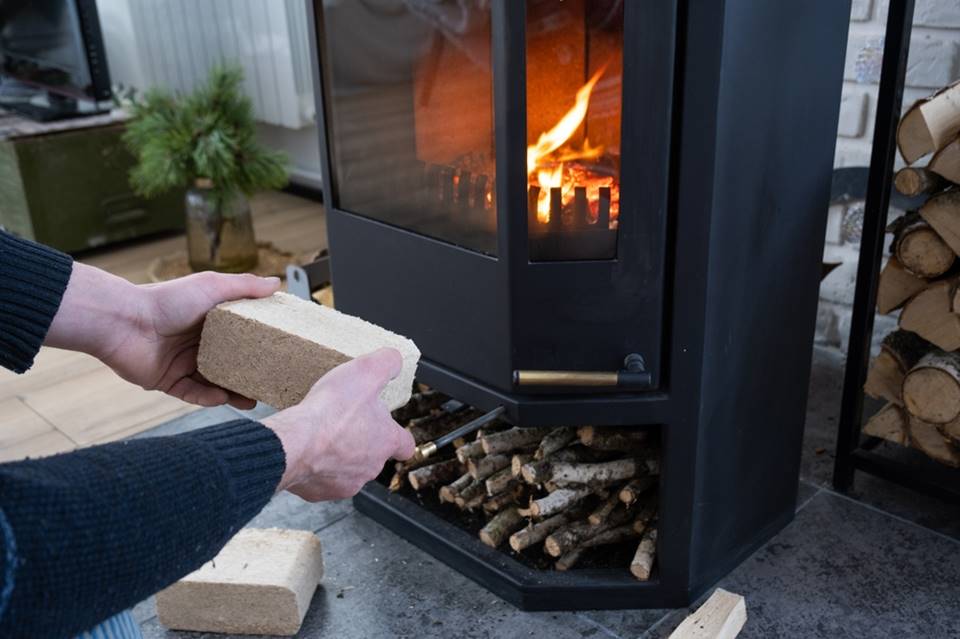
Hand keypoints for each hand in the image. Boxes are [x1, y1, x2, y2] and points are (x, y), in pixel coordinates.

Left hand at [46, 263, 279, 407]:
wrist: (124, 321)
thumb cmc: (166, 299)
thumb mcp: (212, 286)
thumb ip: (245, 286)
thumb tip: (276, 283)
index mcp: (209, 320)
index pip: (239, 336)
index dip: (258, 346)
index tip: (278, 353)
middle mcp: (197, 343)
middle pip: (229, 363)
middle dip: (249, 375)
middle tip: (270, 384)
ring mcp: (182, 363)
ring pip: (214, 382)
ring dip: (233, 392)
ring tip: (252, 400)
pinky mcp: (167, 381)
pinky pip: (192, 394)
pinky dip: (208, 397)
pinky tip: (223, 398)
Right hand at [262, 348, 415, 500]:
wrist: (293, 443)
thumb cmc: (330, 411)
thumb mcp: (366, 371)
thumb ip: (387, 363)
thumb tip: (394, 361)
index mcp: (385, 441)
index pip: (406, 445)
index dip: (398, 435)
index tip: (389, 429)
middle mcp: (370, 467)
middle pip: (373, 455)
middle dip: (360, 440)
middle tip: (342, 421)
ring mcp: (345, 483)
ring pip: (347, 468)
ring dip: (338, 454)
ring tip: (321, 434)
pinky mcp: (319, 492)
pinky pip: (321, 479)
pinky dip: (315, 467)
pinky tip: (306, 449)